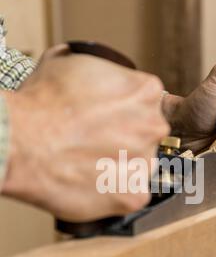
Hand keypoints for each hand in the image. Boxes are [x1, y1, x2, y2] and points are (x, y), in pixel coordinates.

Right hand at [1, 45, 168, 220]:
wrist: (22, 142)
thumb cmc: (40, 104)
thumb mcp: (67, 63)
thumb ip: (92, 65)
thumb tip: (82, 61)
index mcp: (145, 92)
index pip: (145, 103)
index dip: (122, 112)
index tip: (106, 119)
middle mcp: (153, 126)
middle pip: (145, 135)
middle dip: (124, 139)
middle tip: (94, 142)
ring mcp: (146, 162)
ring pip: (140, 166)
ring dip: (119, 167)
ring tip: (89, 164)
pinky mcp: (133, 195)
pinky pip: (131, 195)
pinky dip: (113, 193)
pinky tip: (92, 183)